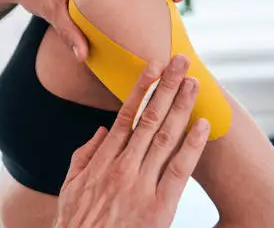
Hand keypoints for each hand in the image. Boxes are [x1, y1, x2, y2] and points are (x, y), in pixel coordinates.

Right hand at [55, 55, 209, 227]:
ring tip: (194, 83)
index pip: (126, 115)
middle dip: (167, 87)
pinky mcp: (159, 207)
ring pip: (165, 137)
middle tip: (181, 62)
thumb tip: (102, 130)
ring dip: (182, 107)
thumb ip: (85, 154)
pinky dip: (192, 146)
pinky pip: (179, 171)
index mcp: (102, 159)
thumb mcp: (70, 185)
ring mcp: (141, 185)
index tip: (153, 66)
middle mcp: (123, 166)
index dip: (142, 88)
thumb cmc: (77, 221)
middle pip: (149, 118)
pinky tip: (203, 125)